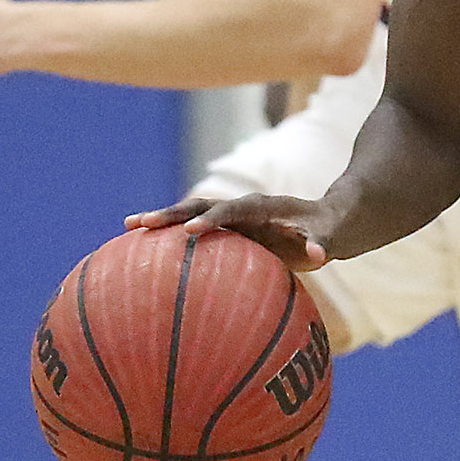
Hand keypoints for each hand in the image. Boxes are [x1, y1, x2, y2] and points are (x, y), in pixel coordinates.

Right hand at [126, 193, 333, 271]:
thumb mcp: (330, 236)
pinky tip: (145, 250)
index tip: (191, 231)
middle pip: (201, 206)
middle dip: (173, 213)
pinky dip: (172, 236)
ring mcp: (232, 218)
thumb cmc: (329, 232)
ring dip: (163, 219)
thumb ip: (323, 243)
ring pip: (192, 214)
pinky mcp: (228, 230)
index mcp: (263, 208)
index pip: (233, 210)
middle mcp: (242, 208)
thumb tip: (320, 254)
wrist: (326, 222)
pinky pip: (196, 231)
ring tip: (128, 227)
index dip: (213, 219)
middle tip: (141, 223)